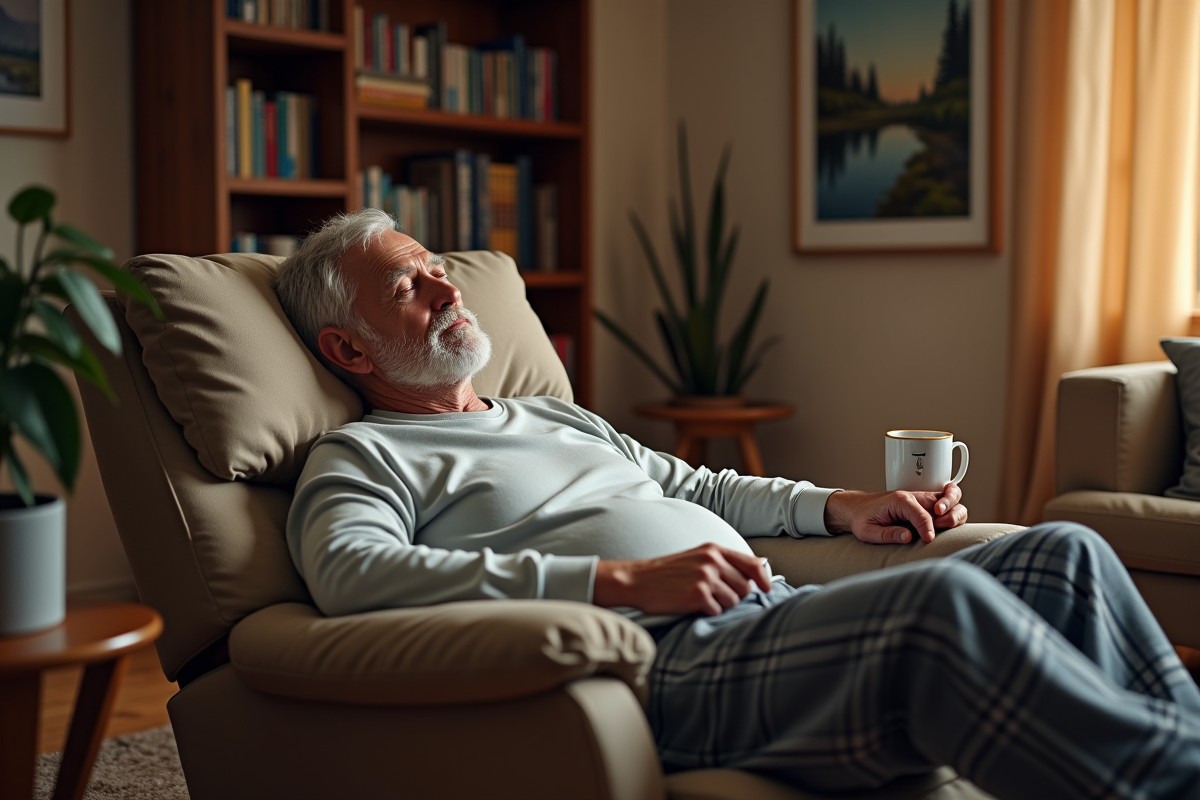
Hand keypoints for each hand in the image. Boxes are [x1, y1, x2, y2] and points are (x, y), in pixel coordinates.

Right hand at [593, 544, 771, 616]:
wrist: (638, 580)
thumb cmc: (668, 572)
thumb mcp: (697, 557)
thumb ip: (724, 562)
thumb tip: (758, 571)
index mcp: (714, 549)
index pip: (752, 563)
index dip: (763, 579)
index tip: (767, 589)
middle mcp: (712, 561)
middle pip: (745, 587)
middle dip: (735, 595)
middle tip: (716, 596)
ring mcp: (705, 578)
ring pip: (733, 601)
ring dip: (721, 605)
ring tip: (701, 599)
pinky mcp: (697, 595)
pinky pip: (717, 611)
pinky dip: (708, 611)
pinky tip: (692, 605)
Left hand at [822, 483, 966, 544]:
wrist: (857, 508)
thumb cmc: (862, 518)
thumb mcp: (867, 530)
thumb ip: (888, 534)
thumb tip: (909, 537)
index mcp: (899, 500)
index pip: (921, 512)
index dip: (927, 527)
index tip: (928, 540)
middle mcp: (914, 496)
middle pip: (945, 496)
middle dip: (950, 510)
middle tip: (943, 524)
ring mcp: (922, 499)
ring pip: (952, 498)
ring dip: (956, 510)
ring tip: (947, 524)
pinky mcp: (925, 505)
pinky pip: (948, 504)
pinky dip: (954, 511)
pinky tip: (949, 523)